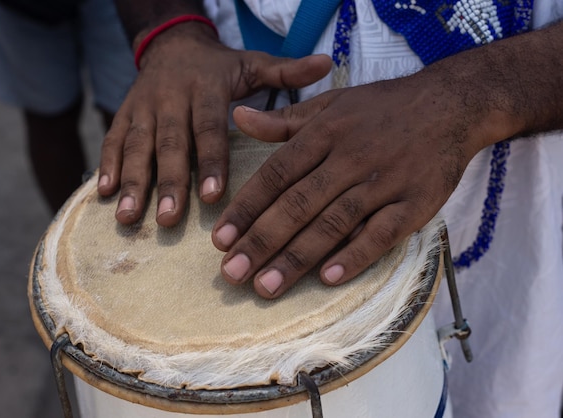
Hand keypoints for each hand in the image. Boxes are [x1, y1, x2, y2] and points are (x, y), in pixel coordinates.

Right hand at [97, 22, 331, 225]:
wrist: (172, 43)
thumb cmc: (219, 66)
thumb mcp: (251, 63)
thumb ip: (285, 71)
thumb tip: (327, 63)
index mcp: (204, 89)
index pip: (208, 128)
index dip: (210, 161)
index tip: (212, 196)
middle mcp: (170, 98)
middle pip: (169, 143)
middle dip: (168, 183)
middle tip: (170, 220)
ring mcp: (143, 107)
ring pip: (136, 146)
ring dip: (132, 182)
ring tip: (129, 217)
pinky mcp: (124, 114)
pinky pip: (112, 140)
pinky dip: (107, 166)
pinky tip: (105, 195)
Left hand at [211, 71, 508, 298]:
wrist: (452, 103)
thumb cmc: (383, 107)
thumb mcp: (331, 103)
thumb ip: (283, 119)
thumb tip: (236, 116)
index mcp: (325, 133)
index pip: (277, 174)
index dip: (247, 208)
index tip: (221, 240)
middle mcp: (350, 157)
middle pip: (299, 204)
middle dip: (262, 241)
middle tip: (232, 274)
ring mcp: (384, 181)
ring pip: (334, 223)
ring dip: (298, 257)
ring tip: (266, 287)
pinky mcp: (416, 202)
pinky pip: (383, 232)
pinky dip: (356, 255)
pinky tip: (328, 279)